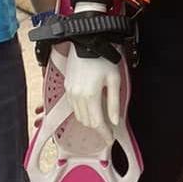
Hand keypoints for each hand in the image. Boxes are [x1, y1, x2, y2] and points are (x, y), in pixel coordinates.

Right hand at [65, 0, 121, 130]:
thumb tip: (115, 121)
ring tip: (101, 120)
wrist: (87, 42)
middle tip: (108, 130)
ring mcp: (70, 92)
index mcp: (90, 96)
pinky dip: (82, 112)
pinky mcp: (67, 87)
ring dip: (90, 120)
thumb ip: (114, 103)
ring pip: (79, 116)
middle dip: (98, 128)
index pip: (97, 123)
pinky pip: (73, 107)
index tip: (110, 139)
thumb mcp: (115, 80)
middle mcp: (77, 96)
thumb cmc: (104, 59)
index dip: (104, 133)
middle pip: (87, 122)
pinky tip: (91, 108)